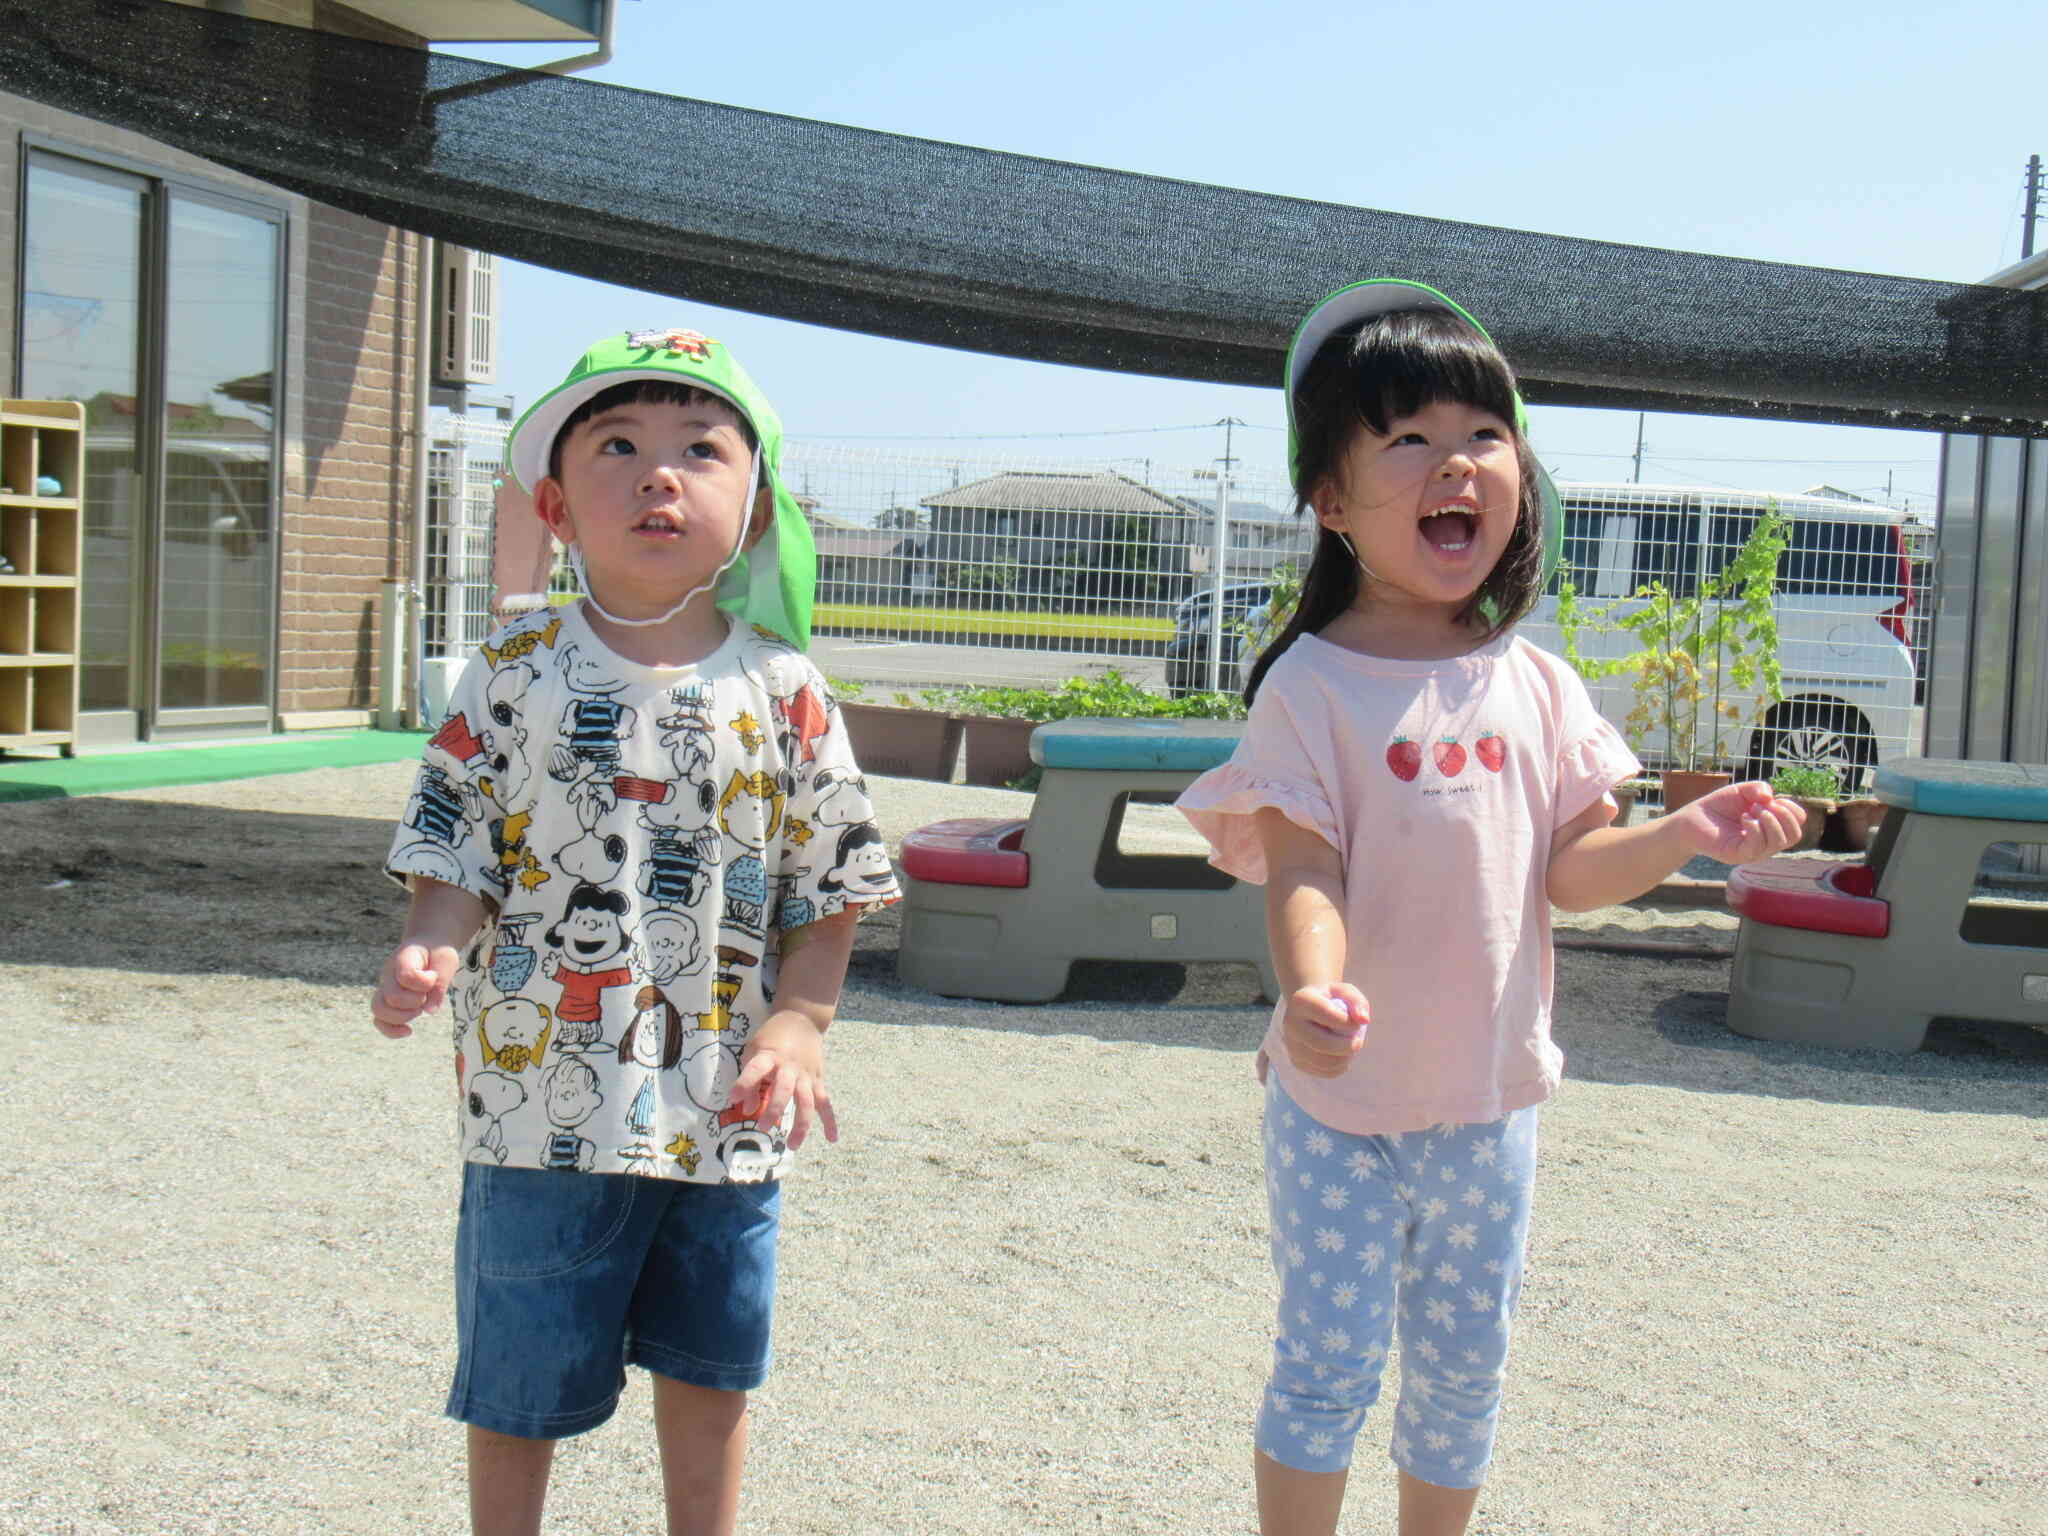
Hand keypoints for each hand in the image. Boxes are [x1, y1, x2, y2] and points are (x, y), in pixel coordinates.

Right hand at [371, 942, 459, 1037]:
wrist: (428, 945)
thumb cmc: (437, 952)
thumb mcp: (446, 961)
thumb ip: (440, 984)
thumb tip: (429, 1011)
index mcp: (402, 958)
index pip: (406, 976)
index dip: (424, 982)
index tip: (434, 975)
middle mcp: (388, 974)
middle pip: (391, 997)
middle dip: (414, 1002)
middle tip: (426, 995)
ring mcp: (385, 987)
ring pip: (379, 1010)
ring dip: (402, 1017)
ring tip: (418, 1010)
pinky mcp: (387, 1000)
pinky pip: (380, 1020)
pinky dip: (391, 1030)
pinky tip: (408, 1031)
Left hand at [733, 1013, 837, 1150]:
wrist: (802, 1019)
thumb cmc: (772, 1038)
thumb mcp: (755, 1050)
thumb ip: (750, 1080)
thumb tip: (746, 1109)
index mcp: (769, 1056)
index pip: (756, 1070)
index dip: (744, 1084)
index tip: (732, 1099)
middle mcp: (789, 1067)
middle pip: (785, 1089)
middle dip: (775, 1108)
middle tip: (763, 1126)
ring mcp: (806, 1075)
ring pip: (807, 1101)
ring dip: (801, 1124)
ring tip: (792, 1145)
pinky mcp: (818, 1081)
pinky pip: (825, 1103)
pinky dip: (830, 1121)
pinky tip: (832, 1138)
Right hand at [1280, 981, 1369, 1078]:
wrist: (1311, 1010)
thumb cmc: (1332, 999)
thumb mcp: (1345, 992)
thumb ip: (1357, 1002)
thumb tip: (1364, 1020)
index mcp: (1301, 1001)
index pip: (1329, 1016)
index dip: (1350, 1022)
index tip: (1357, 1022)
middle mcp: (1291, 1024)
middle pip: (1324, 1044)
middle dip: (1349, 1046)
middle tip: (1358, 1041)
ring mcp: (1292, 1045)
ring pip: (1326, 1063)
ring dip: (1346, 1057)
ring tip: (1350, 1046)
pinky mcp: (1297, 1062)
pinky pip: (1326, 1072)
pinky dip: (1340, 1066)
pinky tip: (1341, 1054)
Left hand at [1675, 780, 1805, 864]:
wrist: (1692, 818)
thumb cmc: (1719, 806)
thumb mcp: (1742, 791)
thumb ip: (1758, 788)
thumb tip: (1770, 798)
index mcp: (1772, 827)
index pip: (1798, 823)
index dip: (1792, 809)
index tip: (1773, 799)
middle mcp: (1767, 842)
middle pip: (1794, 835)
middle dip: (1784, 815)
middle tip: (1761, 805)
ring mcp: (1754, 851)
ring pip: (1779, 842)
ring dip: (1769, 820)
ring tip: (1750, 811)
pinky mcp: (1739, 855)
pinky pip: (1758, 846)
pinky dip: (1755, 828)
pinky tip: (1744, 818)